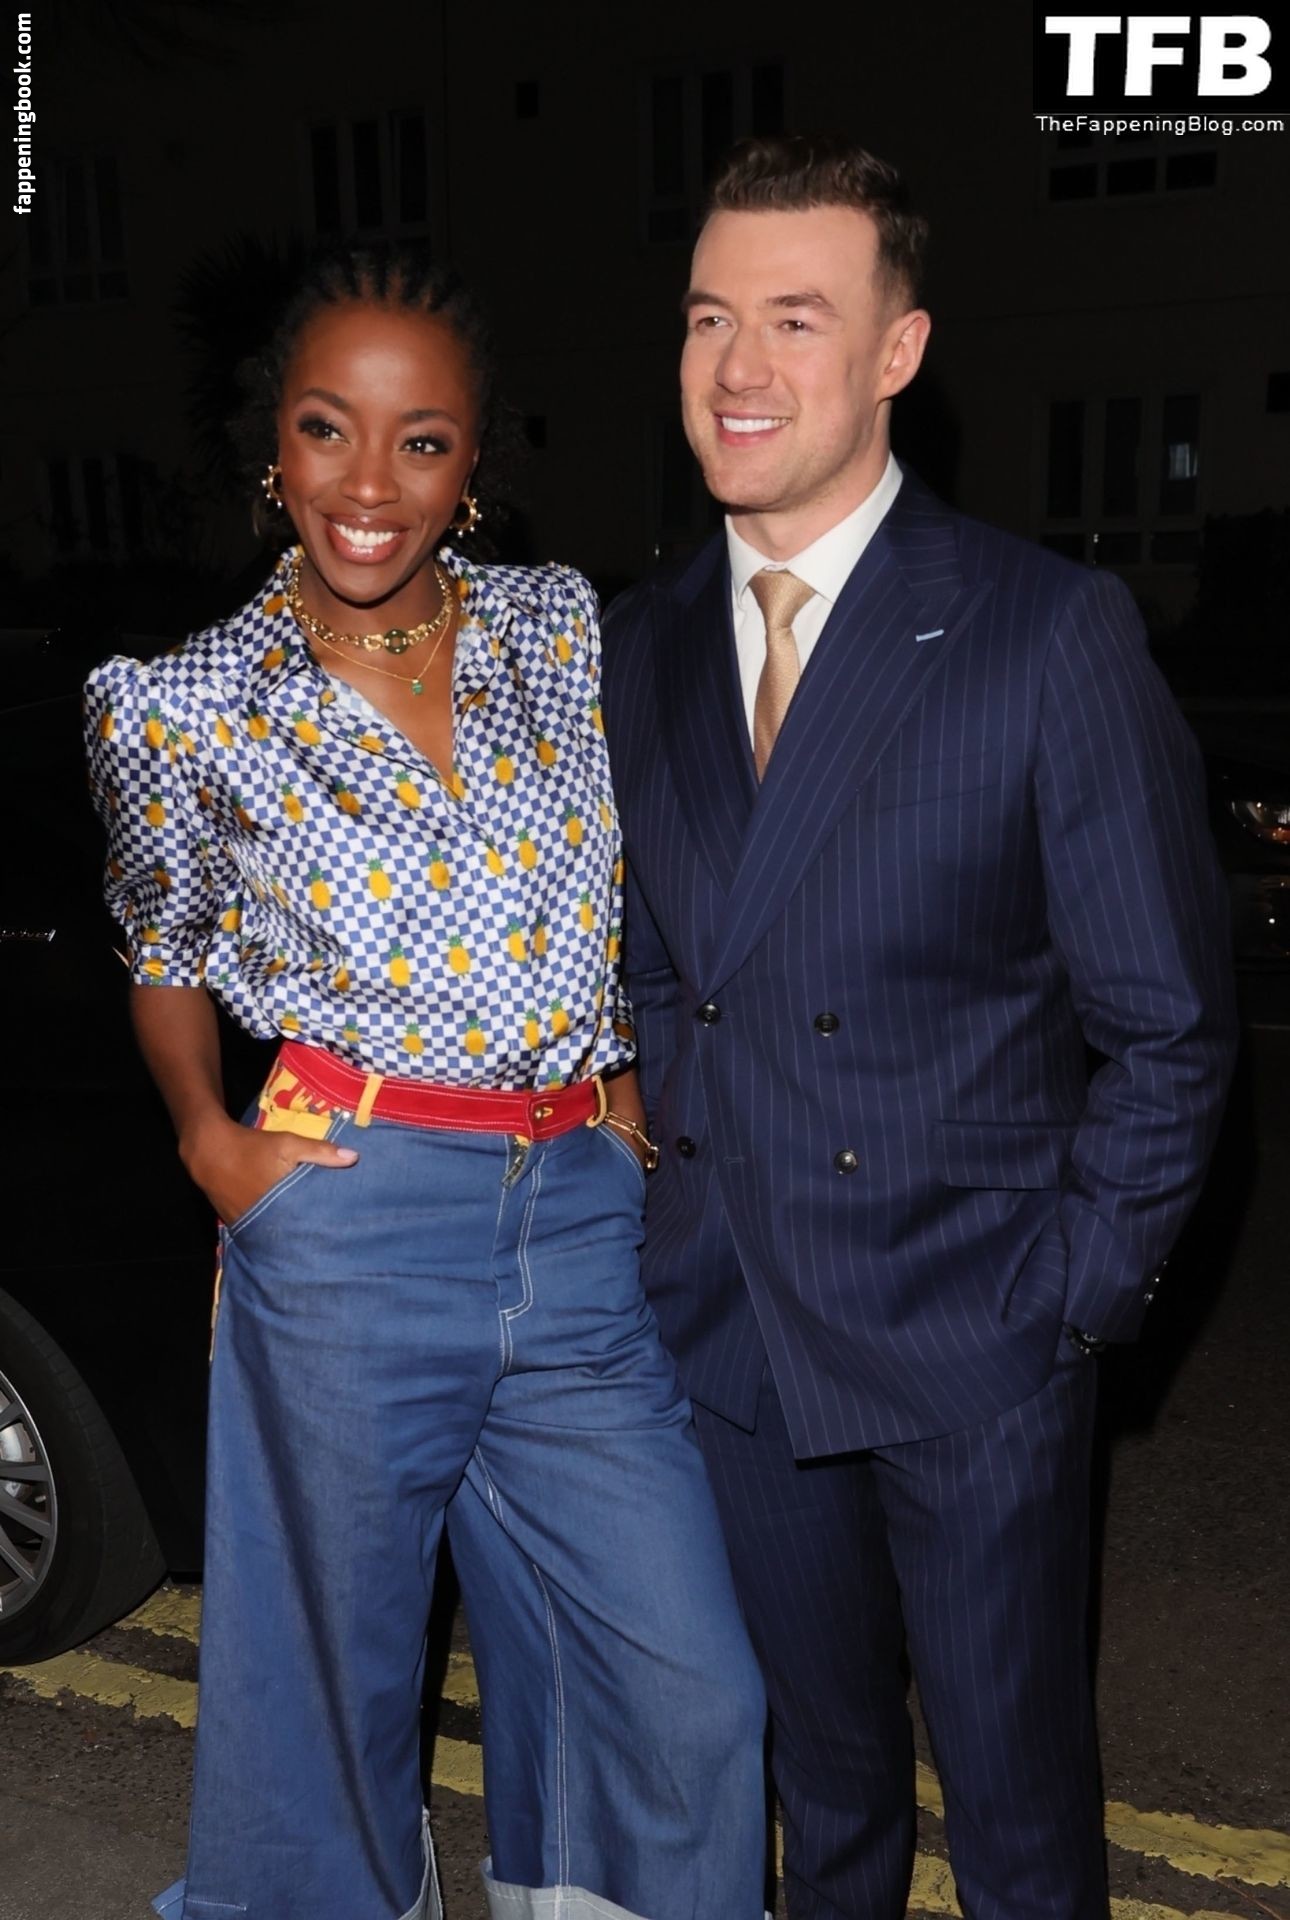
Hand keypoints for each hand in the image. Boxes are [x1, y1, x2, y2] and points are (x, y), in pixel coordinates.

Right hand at [180, 1111, 357, 1225]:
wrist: (210, 1151)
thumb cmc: (253, 1147)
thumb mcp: (288, 1144)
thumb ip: (320, 1152)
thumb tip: (355, 1158)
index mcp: (281, 1205)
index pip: (309, 1225)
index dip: (324, 1227)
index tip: (342, 1230)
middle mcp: (266, 1221)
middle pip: (294, 1232)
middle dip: (310, 1233)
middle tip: (332, 1236)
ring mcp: (251, 1226)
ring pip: (278, 1233)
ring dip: (292, 1232)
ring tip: (314, 1235)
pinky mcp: (239, 1225)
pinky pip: (262, 1230)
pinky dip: (274, 1227)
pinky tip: (287, 1226)